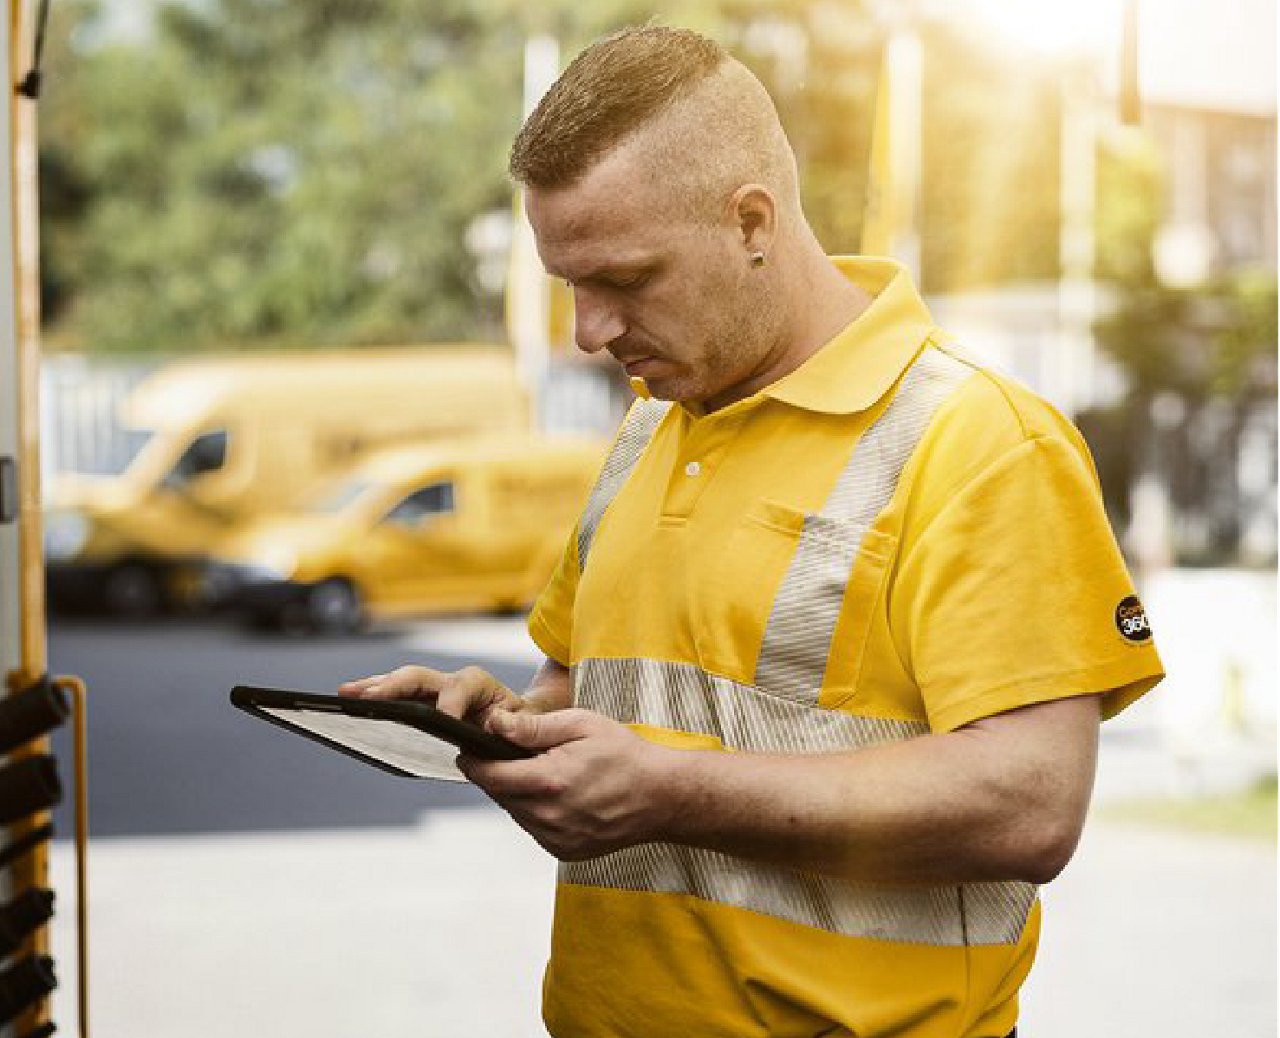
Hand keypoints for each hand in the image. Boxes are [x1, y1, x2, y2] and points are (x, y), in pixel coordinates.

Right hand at [338, 664, 525, 725]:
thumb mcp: (531, 729)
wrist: (524, 724)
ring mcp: (437, 693)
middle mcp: (455, 684)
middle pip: (421, 677)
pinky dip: (375, 696)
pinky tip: (352, 701)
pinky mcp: (425, 704)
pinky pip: (398, 696)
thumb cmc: (526, 728)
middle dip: (395, 685)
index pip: (463, 686)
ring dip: (375, 687)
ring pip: (403, 683)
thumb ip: (518, 727)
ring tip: (346, 694)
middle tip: (369, 697)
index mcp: (483, 687)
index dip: (451, 702)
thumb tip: (495, 725)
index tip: (442, 719)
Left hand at [459, 709, 669, 860]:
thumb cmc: (625, 754)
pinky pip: (536, 829)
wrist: (662, 795)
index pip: (489, 776)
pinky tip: (559, 794)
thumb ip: (533, 728)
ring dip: (518, 793)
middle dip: (498, 774)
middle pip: (500, 795)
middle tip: (509, 755)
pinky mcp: (566, 851)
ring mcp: (557, 838)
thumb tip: (494, 724)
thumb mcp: (580, 724)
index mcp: (548, 781)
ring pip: (517, 813)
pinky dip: (538, 811)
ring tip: (543, 772)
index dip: (473, 762)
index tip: (467, 752)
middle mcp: (548, 816)